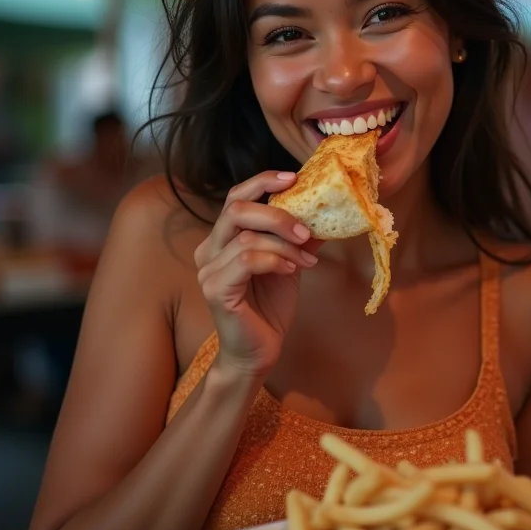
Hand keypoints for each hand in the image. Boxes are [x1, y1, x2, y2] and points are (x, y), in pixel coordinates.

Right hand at [194, 171, 320, 377]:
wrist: (259, 351)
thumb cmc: (270, 307)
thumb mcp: (288, 263)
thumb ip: (295, 237)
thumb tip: (322, 210)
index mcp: (223, 238)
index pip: (236, 196)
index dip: (262, 182)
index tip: (293, 177)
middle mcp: (209, 249)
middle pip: (237, 209)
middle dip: (277, 215)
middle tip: (305, 231)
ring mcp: (208, 269)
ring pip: (248, 237)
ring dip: (285, 246)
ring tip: (305, 260)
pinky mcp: (215, 289)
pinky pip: (247, 260)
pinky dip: (275, 260)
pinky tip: (291, 271)